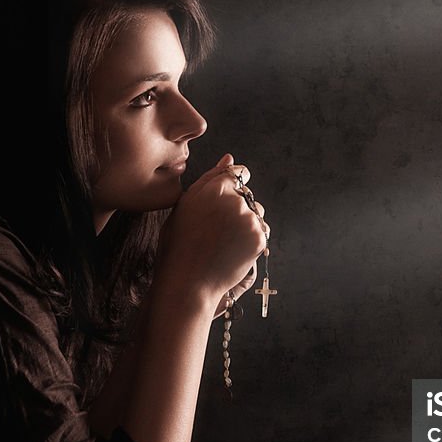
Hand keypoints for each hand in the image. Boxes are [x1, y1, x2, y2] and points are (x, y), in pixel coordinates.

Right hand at [154, 154, 269, 311]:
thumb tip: (230, 159)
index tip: (224, 202)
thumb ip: (209, 179)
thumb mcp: (185, 206)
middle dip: (237, 207)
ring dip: (246, 223)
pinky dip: (251, 239)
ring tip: (224, 241)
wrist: (188, 282)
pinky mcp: (259, 239)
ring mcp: (249, 220)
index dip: (232, 187)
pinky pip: (261, 232)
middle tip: (216, 230)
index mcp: (214, 188)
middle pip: (247, 195)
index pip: (236, 173)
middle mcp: (234, 201)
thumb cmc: (179, 245)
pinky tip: (231, 250)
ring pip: (256, 213)